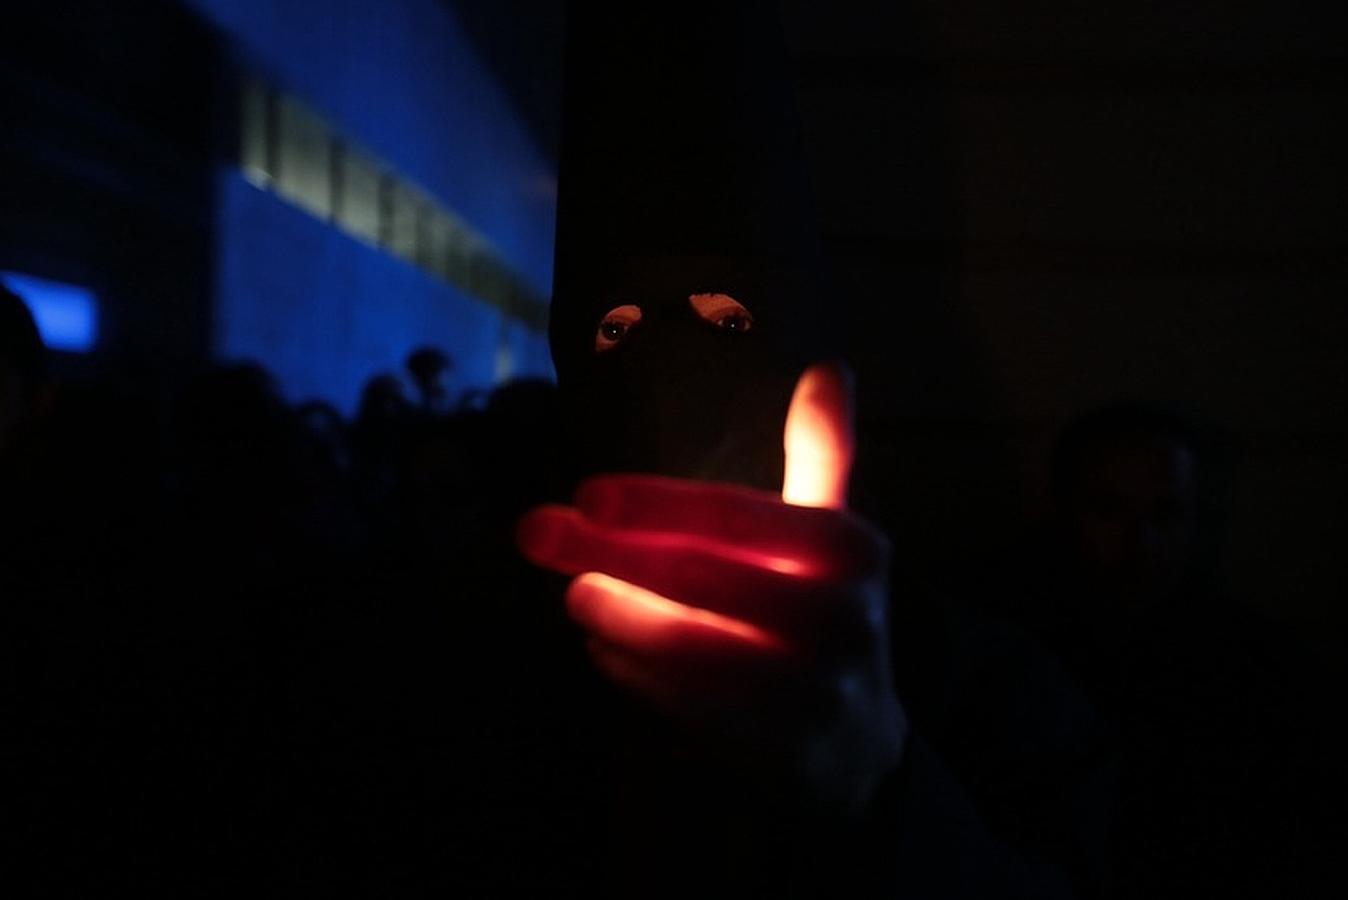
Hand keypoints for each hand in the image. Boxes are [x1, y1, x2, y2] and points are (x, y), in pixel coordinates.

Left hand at [517, 363, 906, 812]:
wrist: (856, 741)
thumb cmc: (823, 611)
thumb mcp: (833, 535)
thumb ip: (821, 454)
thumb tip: (827, 366)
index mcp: (852, 550)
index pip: (738, 516)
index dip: (657, 503)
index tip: (586, 491)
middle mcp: (842, 619)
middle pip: (701, 576)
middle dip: (607, 550)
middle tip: (535, 530)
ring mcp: (809, 691)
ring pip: (689, 647)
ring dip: (615, 615)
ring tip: (572, 592)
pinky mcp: (774, 749)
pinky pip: (686, 705)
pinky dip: (634, 672)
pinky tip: (599, 645)